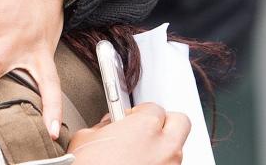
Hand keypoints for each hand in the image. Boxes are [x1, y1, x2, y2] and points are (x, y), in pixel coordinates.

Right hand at [69, 103, 190, 164]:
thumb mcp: (86, 137)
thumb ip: (105, 126)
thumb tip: (109, 127)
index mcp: (145, 126)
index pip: (153, 107)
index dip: (138, 112)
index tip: (128, 118)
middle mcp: (164, 146)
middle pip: (179, 122)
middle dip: (164, 123)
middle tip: (145, 128)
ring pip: (176, 148)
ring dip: (161, 147)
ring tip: (139, 153)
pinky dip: (157, 163)